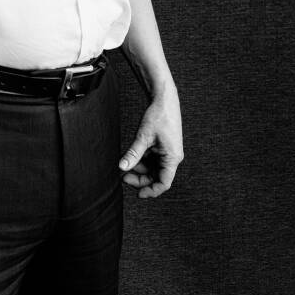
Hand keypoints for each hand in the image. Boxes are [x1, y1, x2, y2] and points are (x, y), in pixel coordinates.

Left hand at [119, 82, 182, 197]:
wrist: (164, 99)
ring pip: (152, 168)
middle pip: (156, 177)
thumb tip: (121, 168)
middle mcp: (172, 158)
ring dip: (139, 168)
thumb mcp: (143, 136)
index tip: (137, 195)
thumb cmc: (158, 116)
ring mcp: (167, 152)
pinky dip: (141, 160)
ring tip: (124, 164)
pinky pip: (151, 159)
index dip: (151, 191)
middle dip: (140, 178)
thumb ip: (133, 154)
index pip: (164, 183)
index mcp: (172, 158)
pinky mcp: (162, 147)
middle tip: (123, 176)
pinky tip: (130, 156)